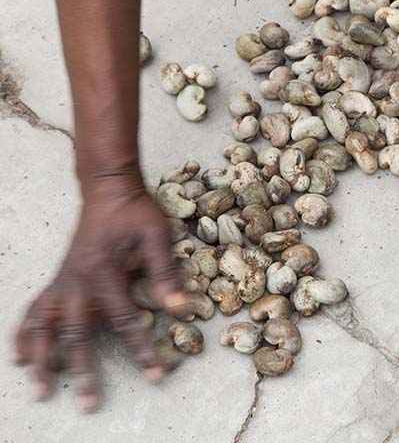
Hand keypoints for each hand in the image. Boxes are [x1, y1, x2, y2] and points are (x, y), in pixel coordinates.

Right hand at [13, 176, 187, 411]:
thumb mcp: (157, 236)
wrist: (109, 190)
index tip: (155, 375)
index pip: (125, 322)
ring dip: (42, 359)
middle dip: (83, 372)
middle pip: (77, 335)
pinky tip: (18, 355)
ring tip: (40, 389)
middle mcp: (78, 283)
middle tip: (87, 405)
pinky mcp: (58, 281)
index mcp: (105, 274)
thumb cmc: (136, 213)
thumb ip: (165, 273)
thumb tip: (182, 307)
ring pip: (45, 328)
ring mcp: (63, 283)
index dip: (141, 350)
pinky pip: (33, 311)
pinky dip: (24, 334)